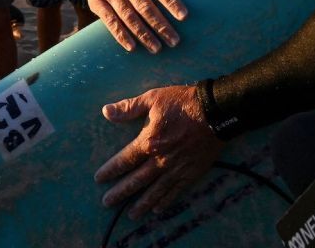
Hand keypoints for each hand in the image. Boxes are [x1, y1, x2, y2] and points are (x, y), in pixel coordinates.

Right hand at [85, 0, 186, 52]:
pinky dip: (121, 35)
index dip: (171, 1)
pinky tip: (132, 46)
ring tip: (156, 48)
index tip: (184, 16)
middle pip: (144, 5)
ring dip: (143, 34)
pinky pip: (110, 21)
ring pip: (128, 16)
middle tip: (174, 40)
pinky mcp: (96, 2)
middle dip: (160, 25)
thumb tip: (177, 13)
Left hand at [96, 85, 223, 216]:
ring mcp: (177, 168)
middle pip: (136, 180)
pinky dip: (166, 201)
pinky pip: (176, 191)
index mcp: (149, 142)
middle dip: (120, 192)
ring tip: (131, 214)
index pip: (125, 160)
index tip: (99, 179)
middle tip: (107, 202)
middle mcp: (160, 160)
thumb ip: (129, 107)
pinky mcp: (192, 173)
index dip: (111, 170)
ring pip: (155, 190)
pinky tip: (158, 210)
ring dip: (142, 203)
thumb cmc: (182, 103)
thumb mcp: (152, 99)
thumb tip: (106, 111)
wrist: (215, 111)